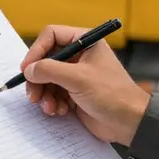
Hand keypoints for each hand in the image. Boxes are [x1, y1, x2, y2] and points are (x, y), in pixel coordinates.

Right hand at [20, 25, 149, 146]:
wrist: (131, 123)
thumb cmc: (112, 95)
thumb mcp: (79, 78)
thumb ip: (50, 70)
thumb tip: (29, 70)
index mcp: (85, 41)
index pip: (51, 36)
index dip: (36, 51)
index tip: (27, 69)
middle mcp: (79, 55)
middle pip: (45, 59)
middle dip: (38, 79)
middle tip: (33, 95)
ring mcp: (76, 75)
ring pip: (46, 79)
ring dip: (44, 94)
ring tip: (50, 107)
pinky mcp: (74, 93)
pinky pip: (53, 93)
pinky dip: (52, 103)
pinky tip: (61, 111)